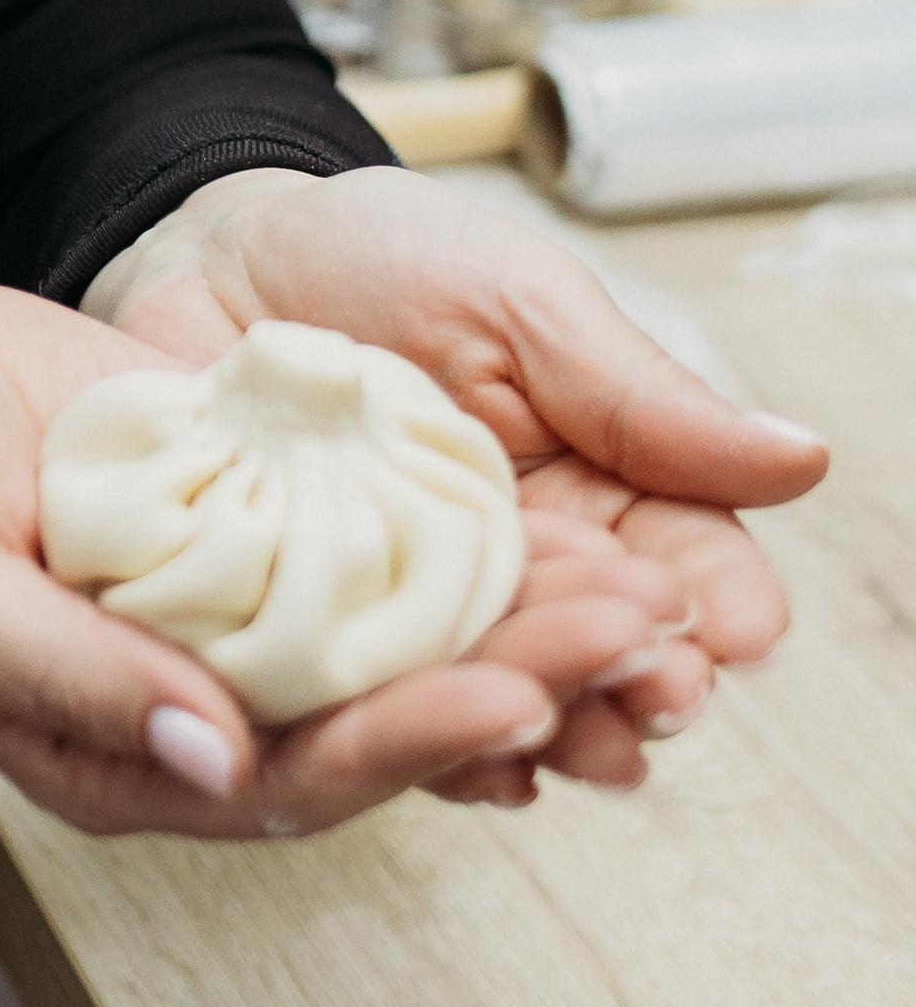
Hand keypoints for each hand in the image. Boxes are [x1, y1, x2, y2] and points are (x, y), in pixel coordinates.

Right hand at [0, 284, 695, 840]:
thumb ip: (62, 674)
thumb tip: (216, 759)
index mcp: (124, 752)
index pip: (294, 775)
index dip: (408, 742)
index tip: (514, 698)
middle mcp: (197, 704)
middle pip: (378, 719)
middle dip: (510, 680)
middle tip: (632, 635)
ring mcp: (228, 615)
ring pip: (394, 644)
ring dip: (514, 619)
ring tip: (632, 585)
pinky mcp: (247, 524)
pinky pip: (366, 552)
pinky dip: (459, 542)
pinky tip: (550, 514)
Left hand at [84, 164, 826, 799]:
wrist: (208, 246)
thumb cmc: (375, 256)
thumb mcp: (520, 299)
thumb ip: (639, 393)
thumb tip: (799, 456)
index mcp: (587, 492)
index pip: (676, 564)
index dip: (713, 603)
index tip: (736, 631)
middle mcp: (506, 571)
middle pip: (588, 648)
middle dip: (626, 680)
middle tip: (649, 700)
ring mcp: (402, 610)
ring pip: (486, 691)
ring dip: (532, 726)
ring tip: (553, 737)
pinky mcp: (299, 631)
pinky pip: (361, 705)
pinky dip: (407, 738)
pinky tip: (450, 759)